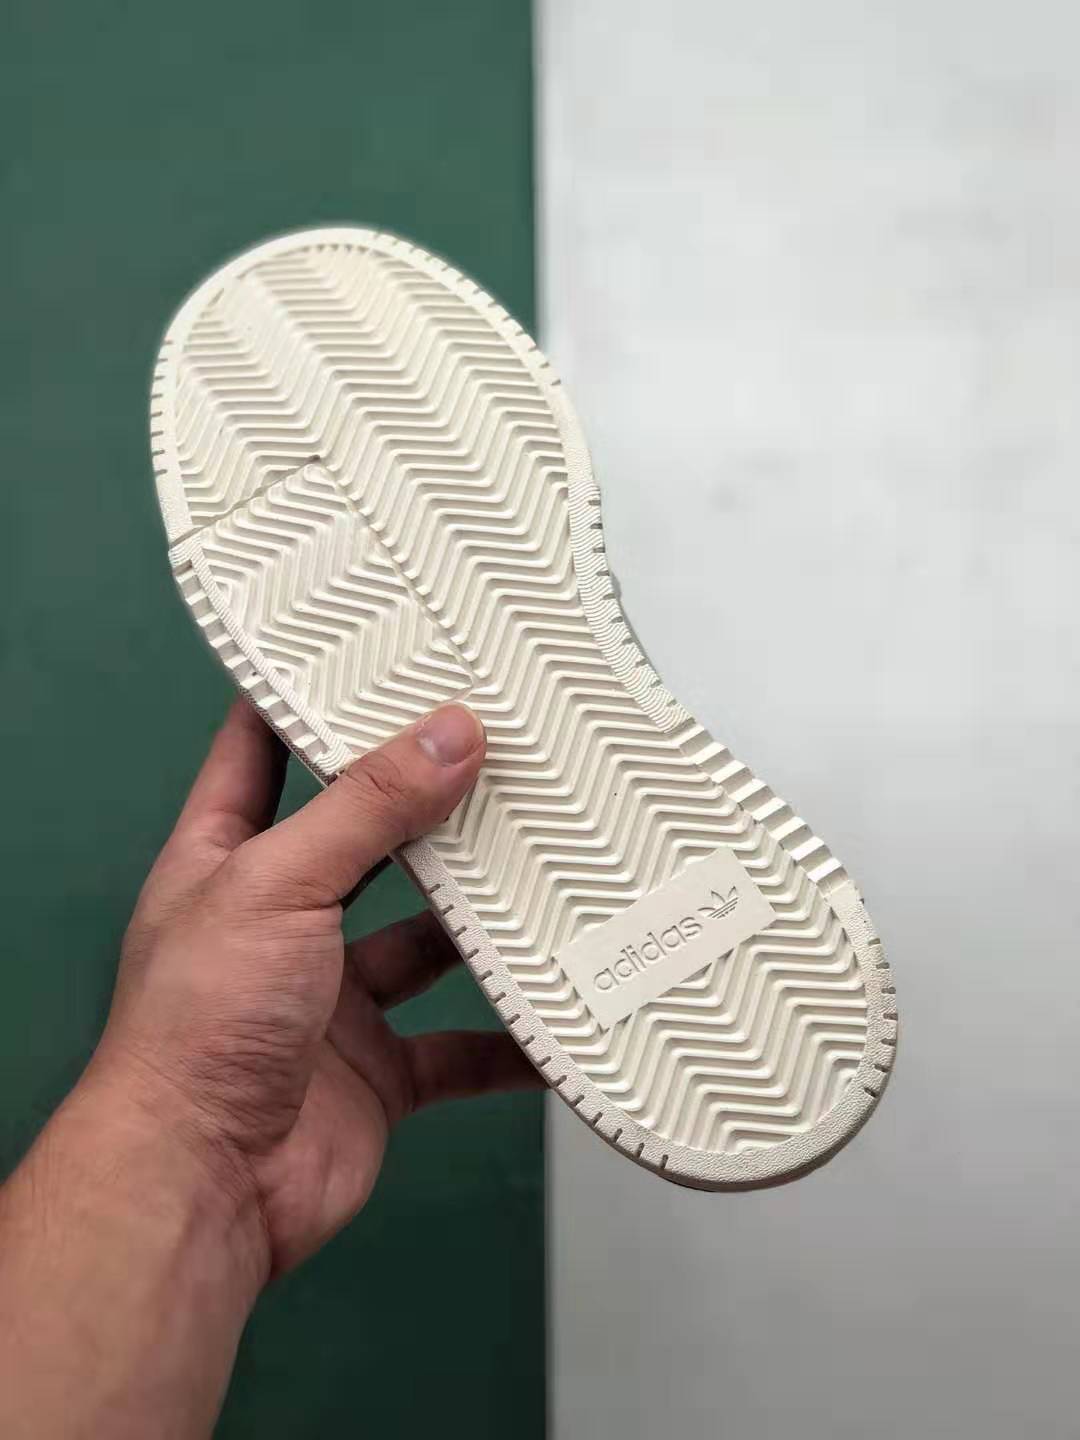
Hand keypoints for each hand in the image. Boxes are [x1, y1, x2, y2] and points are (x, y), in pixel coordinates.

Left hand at [93, 698, 538, 1275]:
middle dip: (424, 806)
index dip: (305, 702)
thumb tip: (449, 732)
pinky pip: (460, 1044)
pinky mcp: (378, 1068)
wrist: (203, 1186)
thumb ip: (367, 810)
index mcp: (227, 862)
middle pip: (364, 843)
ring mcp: (332, 999)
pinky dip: (509, 1036)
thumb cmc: (198, 1027)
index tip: (371, 657)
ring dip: (479, 918)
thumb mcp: (277, 885)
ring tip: (545, 866)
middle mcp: (279, 922)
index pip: (260, 755)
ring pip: (423, 942)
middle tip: (496, 754)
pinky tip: (557, 1011)